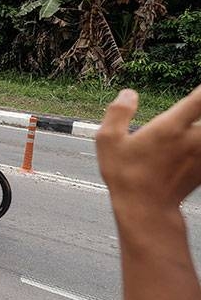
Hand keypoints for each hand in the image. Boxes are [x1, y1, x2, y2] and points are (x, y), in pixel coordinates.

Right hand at [97, 86, 200, 211]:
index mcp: (170, 127)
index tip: (200, 89)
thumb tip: (128, 93)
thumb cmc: (125, 175)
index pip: (200, 98)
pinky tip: (195, 144)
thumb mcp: (108, 141)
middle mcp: (192, 139)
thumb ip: (118, 113)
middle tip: (197, 107)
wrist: (147, 210)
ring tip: (193, 129)